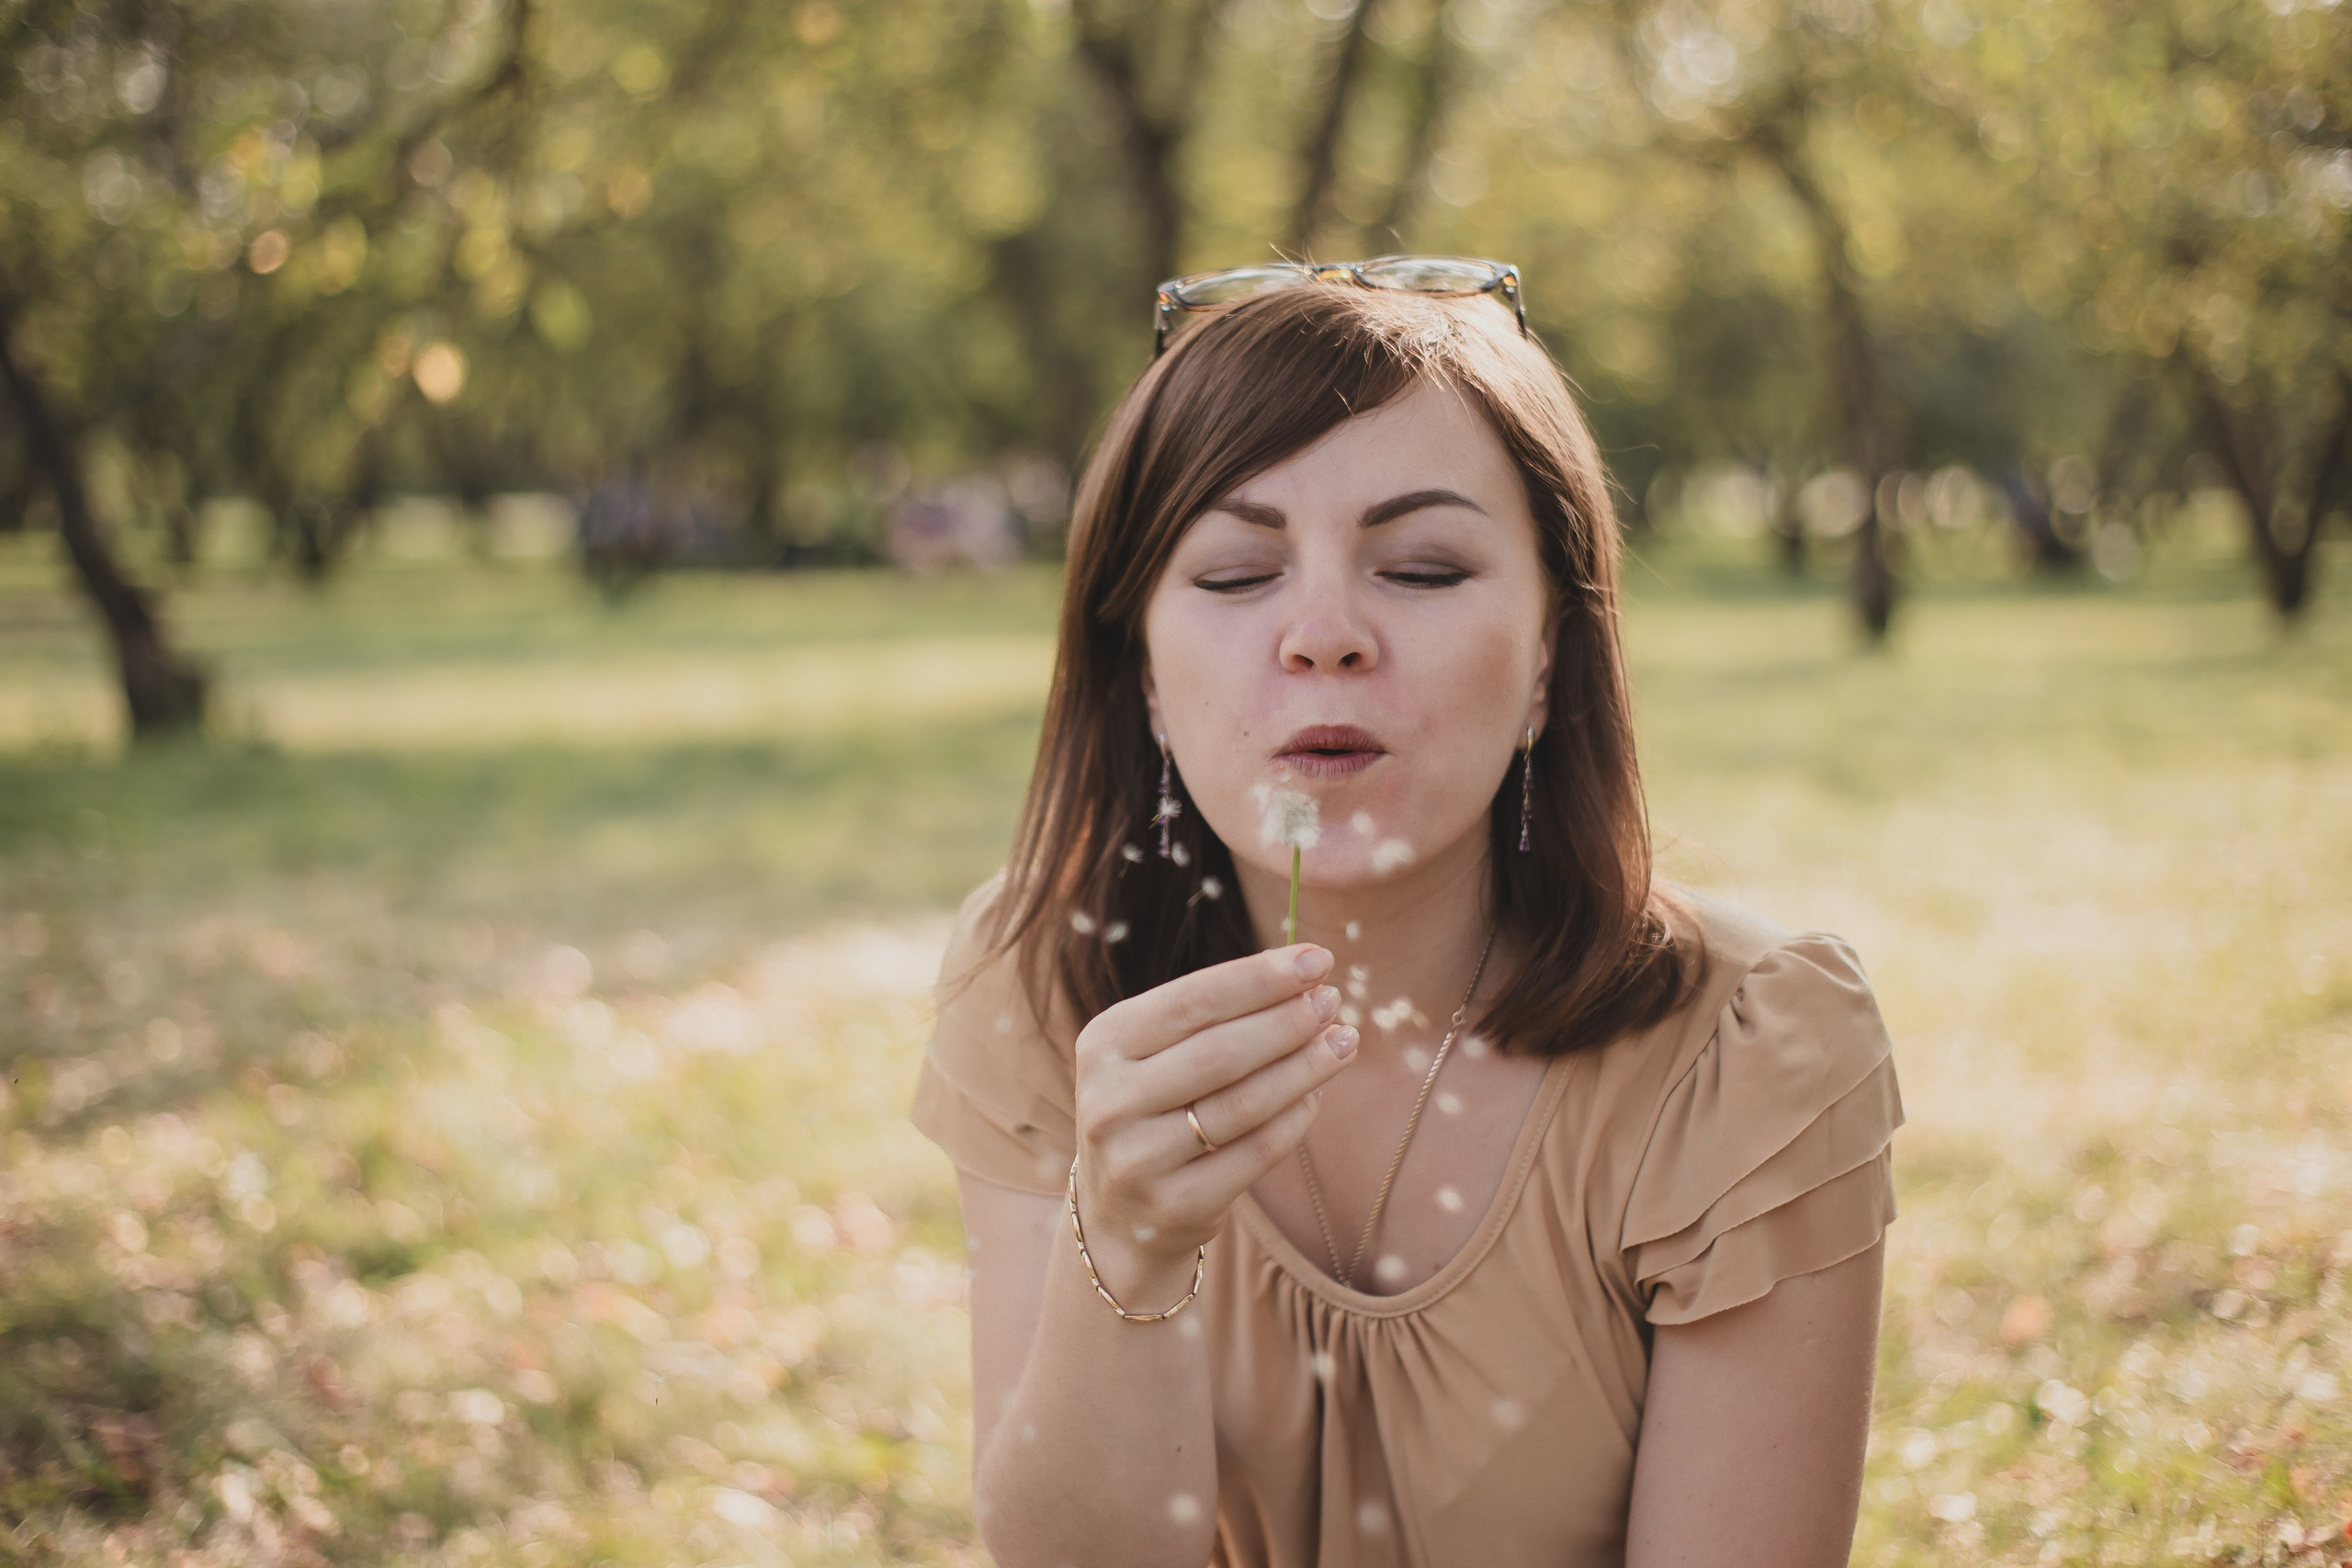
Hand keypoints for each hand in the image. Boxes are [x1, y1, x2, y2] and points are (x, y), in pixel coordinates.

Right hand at [1070, 944, 1358, 1297]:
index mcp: (1103, 1043)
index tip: (1317, 959)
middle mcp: (1110, 1100)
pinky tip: (1318, 1094)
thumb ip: (1218, 1015)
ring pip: (1243, 1104)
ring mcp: (1138, 1159)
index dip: (1260, 978)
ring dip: (1304, 1067)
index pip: (1193, 1000)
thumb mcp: (1158, 1052)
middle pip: (1220, 1052)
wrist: (1119, 1212)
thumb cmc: (1156, 1106)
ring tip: (1343, 1041)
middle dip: (1287, 1022)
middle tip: (1332, 1002)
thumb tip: (1307, 975)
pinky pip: (1256, 1152)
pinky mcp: (1175, 1204)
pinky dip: (1296, 1118)